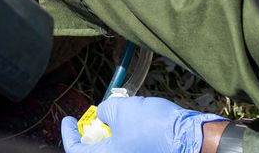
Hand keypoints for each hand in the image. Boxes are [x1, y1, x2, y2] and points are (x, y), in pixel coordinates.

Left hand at [60, 96, 225, 152]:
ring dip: (111, 134)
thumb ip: (105, 111)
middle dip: (92, 134)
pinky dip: (126, 137)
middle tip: (95, 118)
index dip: (68, 133)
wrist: (190, 138)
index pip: (76, 150)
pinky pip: (130, 149)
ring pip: (114, 149)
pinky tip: (133, 122)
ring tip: (117, 115)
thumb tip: (105, 115)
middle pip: (95, 151)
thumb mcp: (119, 109)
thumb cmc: (153, 126)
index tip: (67, 119)